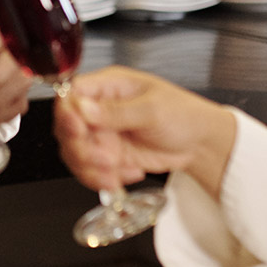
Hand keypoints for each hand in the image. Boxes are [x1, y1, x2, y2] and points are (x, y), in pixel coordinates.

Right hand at [54, 67, 236, 197]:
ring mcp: (101, 135)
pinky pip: (89, 171)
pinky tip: (128, 174)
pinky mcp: (106, 157)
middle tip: (106, 158)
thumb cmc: (183, 115)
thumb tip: (83, 108)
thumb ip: (117, 111)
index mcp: (107, 87)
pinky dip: (103, 179)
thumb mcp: (152, 109)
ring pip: (73, 154)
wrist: (199, 144)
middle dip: (81, 148)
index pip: (71, 95)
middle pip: (66, 128)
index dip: (67, 113)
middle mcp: (98, 110)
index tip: (78, 130)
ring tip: (116, 170)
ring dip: (91, 168)